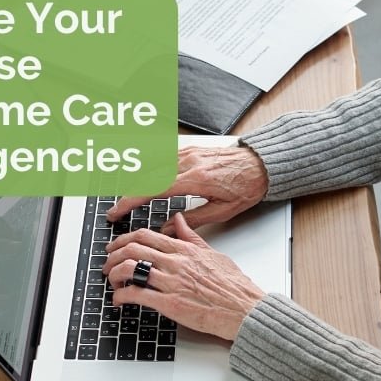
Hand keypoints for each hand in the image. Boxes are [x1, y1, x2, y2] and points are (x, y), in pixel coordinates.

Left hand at [103, 213, 263, 340]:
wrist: (245, 309)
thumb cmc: (234, 286)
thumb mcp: (213, 253)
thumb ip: (192, 237)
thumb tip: (179, 220)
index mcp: (185, 250)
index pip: (146, 235)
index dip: (124, 240)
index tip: (115, 247)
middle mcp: (176, 262)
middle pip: (133, 249)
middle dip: (113, 256)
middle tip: (107, 264)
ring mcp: (172, 282)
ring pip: (131, 269)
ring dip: (114, 275)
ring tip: (113, 282)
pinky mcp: (170, 303)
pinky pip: (137, 295)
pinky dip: (121, 296)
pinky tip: (119, 300)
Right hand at [106, 145, 268, 233]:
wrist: (262, 163)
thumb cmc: (247, 185)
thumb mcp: (223, 211)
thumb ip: (192, 221)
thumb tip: (167, 230)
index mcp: (195, 178)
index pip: (153, 189)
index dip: (131, 202)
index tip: (117, 212)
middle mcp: (188, 161)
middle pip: (146, 177)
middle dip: (128, 195)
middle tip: (117, 211)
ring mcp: (188, 153)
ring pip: (151, 166)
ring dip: (137, 183)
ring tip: (128, 201)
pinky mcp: (190, 150)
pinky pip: (162, 159)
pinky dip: (150, 172)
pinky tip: (145, 182)